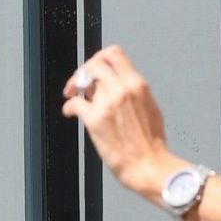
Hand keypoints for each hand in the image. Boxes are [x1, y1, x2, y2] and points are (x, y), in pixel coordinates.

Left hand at [61, 46, 173, 196]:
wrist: (149, 166)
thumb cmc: (152, 145)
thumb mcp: (151, 108)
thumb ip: (134, 93)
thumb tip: (119, 86)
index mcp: (138, 85)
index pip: (114, 54)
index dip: (100, 58)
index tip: (95, 68)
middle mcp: (122, 89)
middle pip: (94, 64)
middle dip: (84, 71)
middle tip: (80, 83)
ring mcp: (107, 103)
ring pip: (83, 82)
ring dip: (76, 88)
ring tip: (77, 98)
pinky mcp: (94, 119)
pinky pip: (73, 103)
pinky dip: (69, 107)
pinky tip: (70, 112)